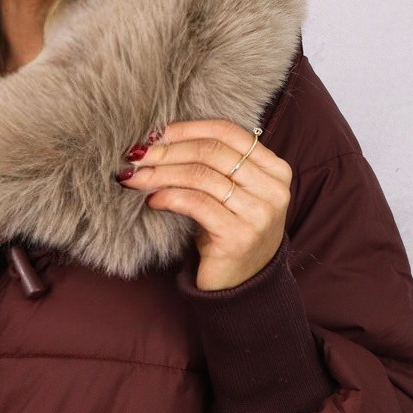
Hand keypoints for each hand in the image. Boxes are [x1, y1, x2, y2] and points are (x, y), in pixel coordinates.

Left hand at [115, 119, 290, 290]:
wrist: (242, 283)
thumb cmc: (229, 232)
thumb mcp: (231, 193)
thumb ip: (213, 164)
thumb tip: (159, 139)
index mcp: (275, 169)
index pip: (227, 132)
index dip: (187, 129)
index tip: (154, 134)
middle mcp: (272, 189)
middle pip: (211, 152)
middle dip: (168, 151)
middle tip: (137, 155)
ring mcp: (258, 213)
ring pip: (201, 176)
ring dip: (161, 174)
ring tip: (136, 178)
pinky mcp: (238, 236)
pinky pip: (196, 204)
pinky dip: (170, 197)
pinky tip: (153, 200)